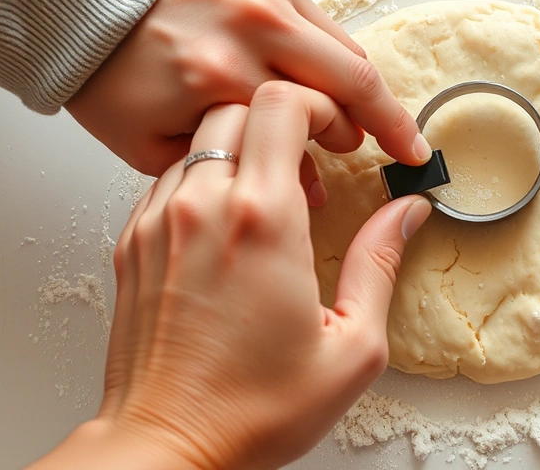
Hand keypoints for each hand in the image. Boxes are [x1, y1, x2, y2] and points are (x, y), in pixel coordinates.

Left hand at [30, 81, 431, 469]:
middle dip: (283, 118)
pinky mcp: (132, 242)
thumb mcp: (353, 346)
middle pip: (239, 106)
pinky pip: (171, 177)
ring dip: (243, 148)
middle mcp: (204, 208)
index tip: (341, 133)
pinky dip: (206, 179)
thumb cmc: (254, 409)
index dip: (320, 104)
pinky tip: (231, 222)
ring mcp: (159, 222)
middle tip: (314, 156)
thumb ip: (381, 263)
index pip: (283, 104)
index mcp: (264, 222)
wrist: (167, 446)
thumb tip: (407, 212)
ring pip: (201, 138)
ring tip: (273, 196)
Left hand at [64, 0, 429, 176]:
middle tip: (403, 148)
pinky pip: (324, 25)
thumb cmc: (112, 79)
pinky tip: (332, 86)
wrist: (81, 0)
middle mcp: (252, 31)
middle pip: (352, 79)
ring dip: (364, 91)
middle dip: (386, 119)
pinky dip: (336, 59)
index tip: (387, 167)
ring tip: (371, 124)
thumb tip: (316, 187)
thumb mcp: (154, 147)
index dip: (357, 147)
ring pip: (345, 50)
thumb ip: (234, 171)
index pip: (319, 119)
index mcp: (221, 79)